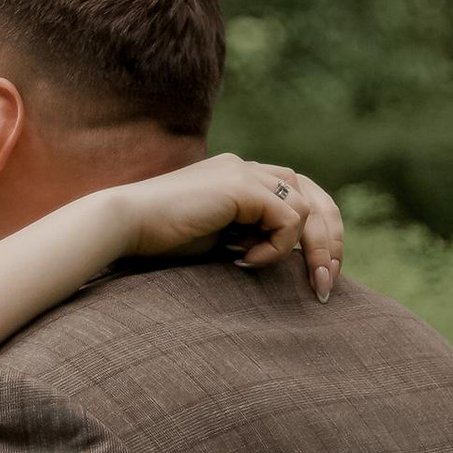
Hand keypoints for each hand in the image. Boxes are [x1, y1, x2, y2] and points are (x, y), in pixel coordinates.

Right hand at [112, 153, 343, 298]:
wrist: (123, 225)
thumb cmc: (158, 241)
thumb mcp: (216, 240)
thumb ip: (248, 238)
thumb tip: (285, 258)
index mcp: (239, 178)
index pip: (299, 195)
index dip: (317, 233)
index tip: (319, 274)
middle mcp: (246, 168)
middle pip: (314, 196)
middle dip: (328, 242)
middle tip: (327, 284)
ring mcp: (244, 172)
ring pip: (307, 208)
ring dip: (304, 249)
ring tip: (286, 274)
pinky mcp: (241, 186)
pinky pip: (288, 218)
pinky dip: (277, 246)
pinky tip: (244, 261)